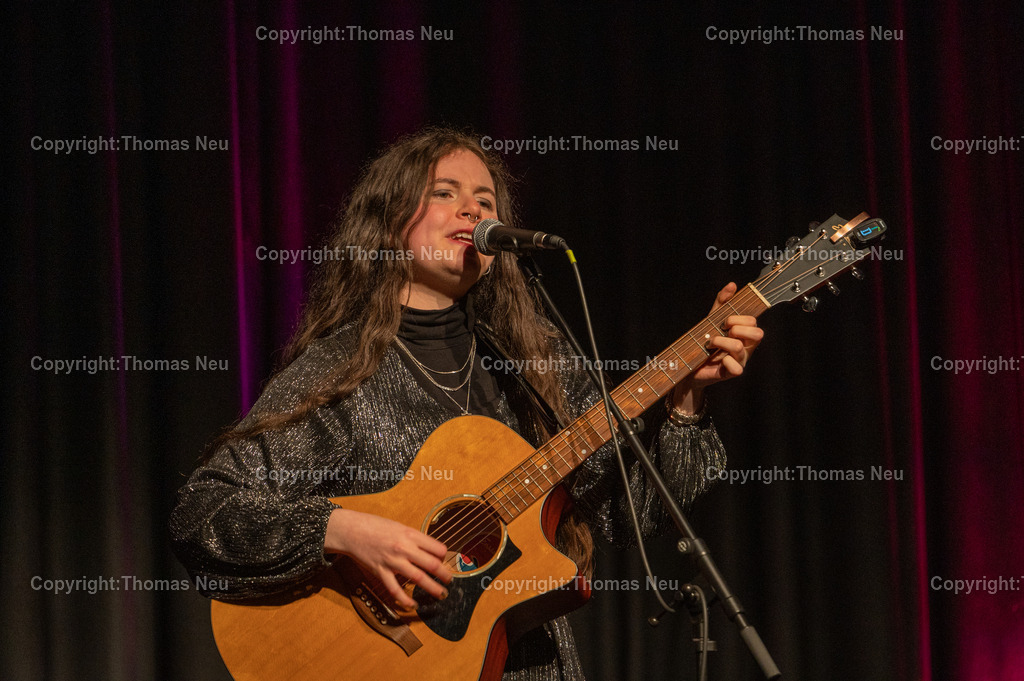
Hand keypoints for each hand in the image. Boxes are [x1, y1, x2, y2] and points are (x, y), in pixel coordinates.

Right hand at [325, 508, 451, 607]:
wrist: (352, 530)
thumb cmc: (375, 526)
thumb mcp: (399, 526)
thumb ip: (413, 538)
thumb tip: (429, 550)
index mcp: (410, 534)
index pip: (437, 548)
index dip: (445, 556)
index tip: (445, 561)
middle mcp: (404, 548)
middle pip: (432, 565)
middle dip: (445, 575)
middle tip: (450, 581)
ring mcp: (393, 561)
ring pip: (418, 578)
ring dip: (433, 589)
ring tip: (441, 594)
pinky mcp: (381, 572)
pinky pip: (395, 590)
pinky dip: (405, 599)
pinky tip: (413, 604)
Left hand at [672, 282, 763, 412]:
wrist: (690, 364)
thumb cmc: (705, 340)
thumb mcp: (712, 318)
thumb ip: (722, 301)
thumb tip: (732, 285)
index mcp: (744, 333)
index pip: (753, 321)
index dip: (739, 318)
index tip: (724, 321)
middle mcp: (746, 346)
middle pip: (758, 334)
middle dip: (737, 328)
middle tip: (722, 330)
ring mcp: (741, 360)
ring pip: (740, 347)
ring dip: (721, 341)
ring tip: (710, 343)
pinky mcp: (732, 372)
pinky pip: (737, 368)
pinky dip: (726, 362)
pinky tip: (716, 359)